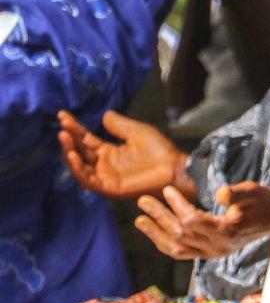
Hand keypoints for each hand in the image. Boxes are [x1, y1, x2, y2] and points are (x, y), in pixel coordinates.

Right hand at [58, 110, 188, 199]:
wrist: (173, 167)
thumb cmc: (159, 151)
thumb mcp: (137, 132)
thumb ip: (119, 125)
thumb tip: (104, 114)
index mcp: (111, 152)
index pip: (87, 140)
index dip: (75, 129)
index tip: (63, 116)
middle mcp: (105, 165)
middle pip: (81, 152)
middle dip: (70, 139)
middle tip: (62, 127)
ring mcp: (106, 177)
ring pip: (80, 166)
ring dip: (70, 152)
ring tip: (64, 137)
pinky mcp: (109, 188)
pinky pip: (88, 180)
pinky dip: (78, 169)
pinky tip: (72, 155)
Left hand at [133, 181, 269, 259]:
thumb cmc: (264, 200)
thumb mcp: (253, 191)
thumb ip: (236, 193)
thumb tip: (219, 193)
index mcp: (227, 232)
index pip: (193, 221)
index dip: (177, 205)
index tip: (168, 189)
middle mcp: (218, 247)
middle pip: (180, 234)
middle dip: (159, 217)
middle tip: (143, 200)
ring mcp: (213, 253)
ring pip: (177, 249)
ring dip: (156, 234)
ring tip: (141, 220)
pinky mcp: (211, 253)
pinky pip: (182, 253)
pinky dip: (166, 243)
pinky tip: (156, 231)